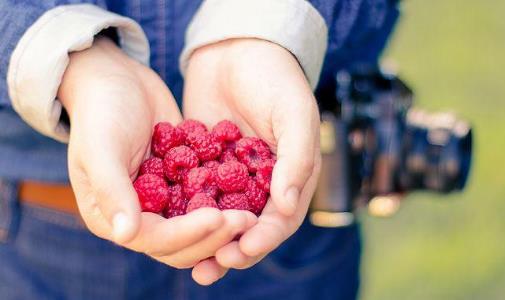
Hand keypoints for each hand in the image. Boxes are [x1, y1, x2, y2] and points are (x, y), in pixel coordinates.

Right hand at [58, 37, 255, 270]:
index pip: (155, 240)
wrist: (119, 80)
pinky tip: (253, 194)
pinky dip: (227, 201)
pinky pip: (208, 199)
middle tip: (246, 220)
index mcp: (112, 218)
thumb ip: (112, 190)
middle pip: (182, 244)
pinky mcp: (183, 184)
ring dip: (224, 225)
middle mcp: (140, 217)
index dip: (187, 234)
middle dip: (214, 235)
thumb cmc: (101, 112)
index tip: (217, 217)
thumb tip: (126, 235)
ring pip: (199, 227)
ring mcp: (164, 202)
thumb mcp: (101, 147)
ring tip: (254, 215)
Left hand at [183, 39, 321, 283]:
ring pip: (219, 217)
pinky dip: (184, 211)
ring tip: (190, 263)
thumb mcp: (294, 114)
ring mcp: (230, 175)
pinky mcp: (203, 164)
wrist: (237, 49)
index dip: (264, 238)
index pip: (281, 218)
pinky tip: (167, 224)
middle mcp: (261, 182)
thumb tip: (286, 206)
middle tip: (212, 265)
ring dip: (206, 241)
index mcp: (289, 175)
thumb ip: (296, 159)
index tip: (244, 249)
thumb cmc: (275, 79)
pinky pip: (194, 193)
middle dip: (232, 249)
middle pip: (248, 227)